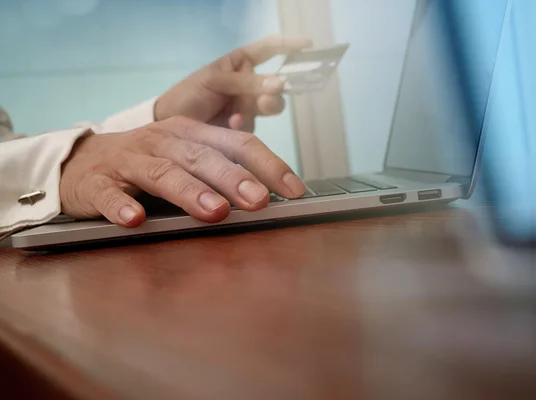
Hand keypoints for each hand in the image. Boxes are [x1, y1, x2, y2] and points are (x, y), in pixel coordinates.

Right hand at [60, 117, 306, 226]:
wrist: (80, 162)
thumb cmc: (146, 163)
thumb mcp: (184, 158)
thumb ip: (219, 172)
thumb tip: (267, 199)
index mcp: (190, 134)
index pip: (237, 143)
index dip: (268, 164)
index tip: (294, 190)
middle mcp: (162, 141)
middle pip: (202, 157)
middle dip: (233, 178)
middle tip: (259, 201)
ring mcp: (128, 160)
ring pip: (161, 173)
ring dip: (190, 192)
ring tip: (215, 212)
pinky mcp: (96, 182)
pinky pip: (109, 193)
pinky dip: (122, 206)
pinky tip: (135, 220)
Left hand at [155, 35, 312, 131]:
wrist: (169, 125)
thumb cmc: (188, 94)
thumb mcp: (214, 80)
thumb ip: (246, 82)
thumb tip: (278, 83)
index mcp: (240, 64)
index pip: (268, 49)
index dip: (288, 45)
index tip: (308, 44)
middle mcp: (248, 84)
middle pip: (274, 86)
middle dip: (272, 94)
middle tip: (265, 102)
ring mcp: (246, 107)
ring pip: (267, 108)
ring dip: (256, 112)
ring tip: (237, 118)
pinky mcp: (242, 128)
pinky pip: (254, 126)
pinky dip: (243, 126)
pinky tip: (229, 126)